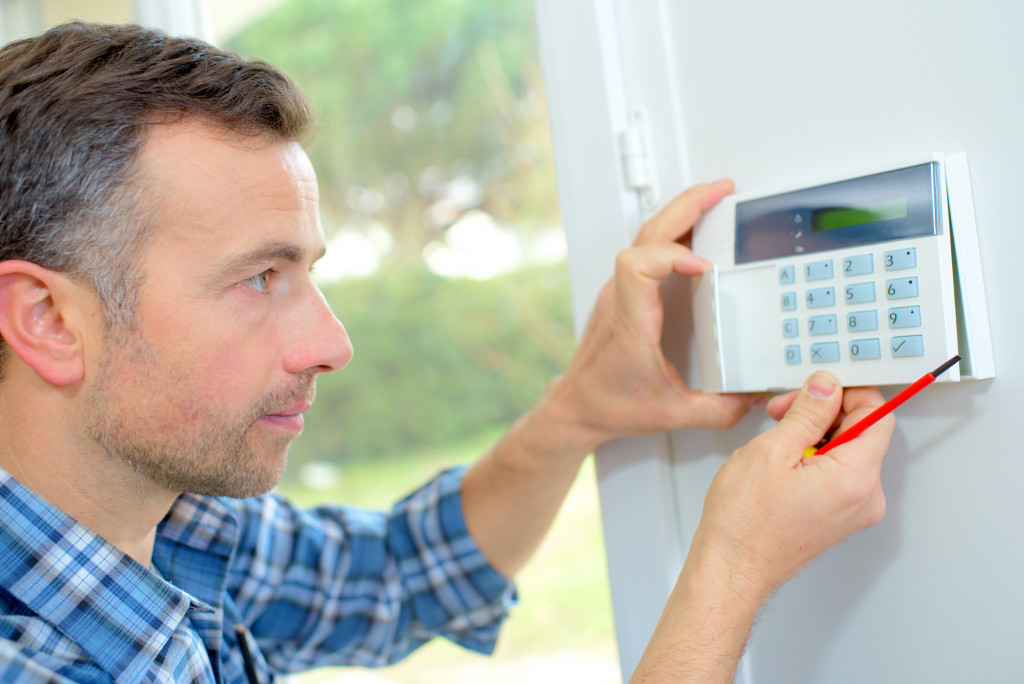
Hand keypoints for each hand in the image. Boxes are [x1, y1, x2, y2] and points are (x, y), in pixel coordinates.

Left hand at [544, 180, 760, 452]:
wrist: (574, 406)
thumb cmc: (608, 405)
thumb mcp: (672, 414)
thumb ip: (719, 410)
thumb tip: (754, 397)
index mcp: (631, 322)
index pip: (638, 264)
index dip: (673, 254)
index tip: (704, 266)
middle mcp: (621, 299)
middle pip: (647, 233)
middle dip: (688, 205)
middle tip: (723, 190)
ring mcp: (619, 292)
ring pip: (644, 234)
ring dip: (680, 211)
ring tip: (714, 199)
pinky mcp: (623, 294)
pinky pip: (645, 248)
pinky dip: (673, 231)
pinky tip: (694, 230)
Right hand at [692, 371, 893, 600]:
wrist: (732, 567)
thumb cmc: (745, 522)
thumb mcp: (772, 450)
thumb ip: (808, 412)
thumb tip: (827, 387)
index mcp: (856, 478)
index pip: (877, 415)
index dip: (847, 394)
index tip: (818, 389)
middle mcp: (865, 497)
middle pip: (862, 432)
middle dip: (824, 413)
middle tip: (784, 412)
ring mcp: (853, 510)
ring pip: (847, 451)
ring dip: (815, 434)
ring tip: (776, 440)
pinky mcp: (839, 517)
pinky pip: (838, 473)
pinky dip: (814, 457)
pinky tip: (782, 461)